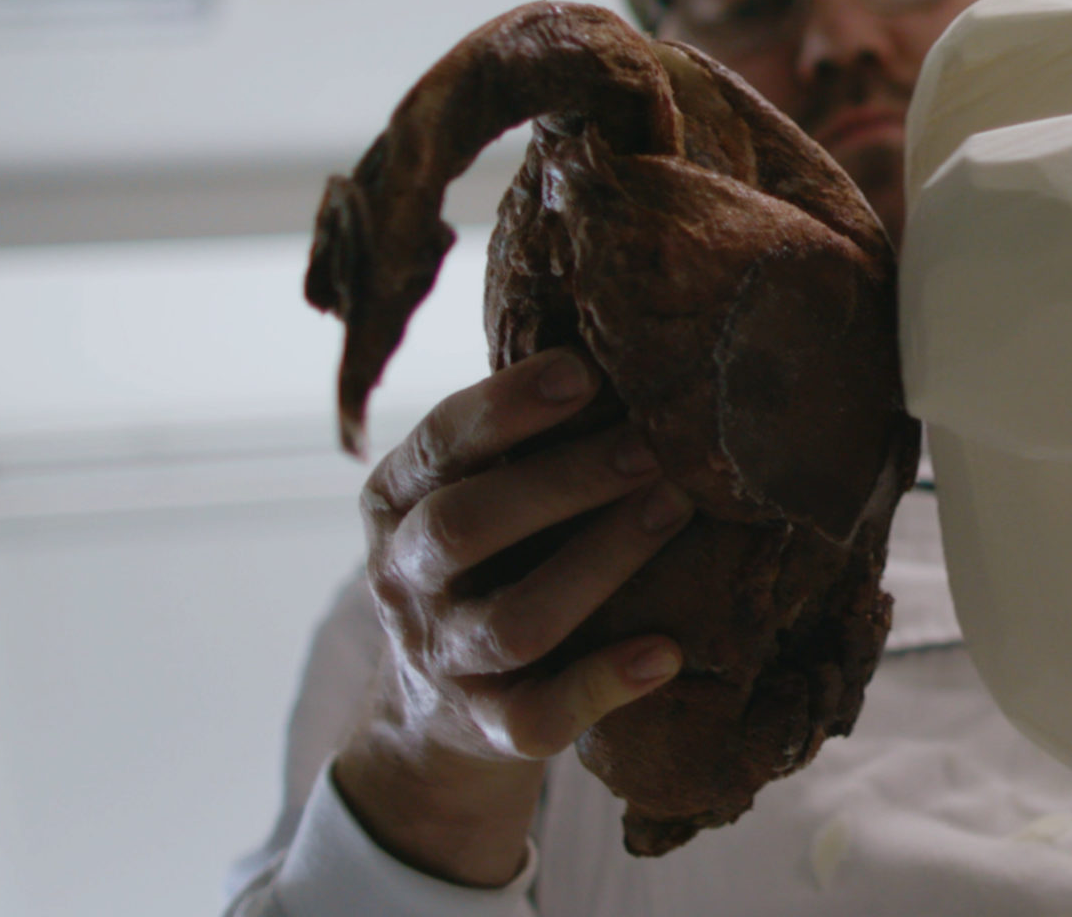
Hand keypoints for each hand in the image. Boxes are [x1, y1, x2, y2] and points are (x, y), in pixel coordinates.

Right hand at [331, 347, 695, 885]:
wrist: (434, 715)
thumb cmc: (486, 560)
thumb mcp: (469, 490)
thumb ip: (518, 436)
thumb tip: (626, 342)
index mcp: (396, 501)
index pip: (441, 445)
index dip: (508, 407)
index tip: (585, 371)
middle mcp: (405, 580)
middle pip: (467, 527)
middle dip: (562, 480)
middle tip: (651, 445)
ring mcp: (443, 660)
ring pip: (515, 620)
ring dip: (599, 562)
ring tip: (675, 511)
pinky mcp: (490, 729)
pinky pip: (542, 717)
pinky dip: (605, 684)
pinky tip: (666, 654)